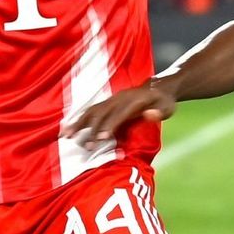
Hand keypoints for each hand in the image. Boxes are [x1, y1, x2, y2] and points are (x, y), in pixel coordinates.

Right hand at [63, 82, 177, 150]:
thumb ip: (159, 112)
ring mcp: (111, 99)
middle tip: (84, 146)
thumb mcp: (167, 108)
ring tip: (65, 136)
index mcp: (134, 101)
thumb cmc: (164, 102)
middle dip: (92, 129)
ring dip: (79, 123)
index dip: (109, 125)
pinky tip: (67, 129)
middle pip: (102, 113)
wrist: (158, 87)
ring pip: (92, 111)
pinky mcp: (106, 102)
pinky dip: (78, 119)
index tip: (100, 138)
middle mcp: (119, 99)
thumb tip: (150, 114)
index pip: (119, 114)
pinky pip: (90, 110)